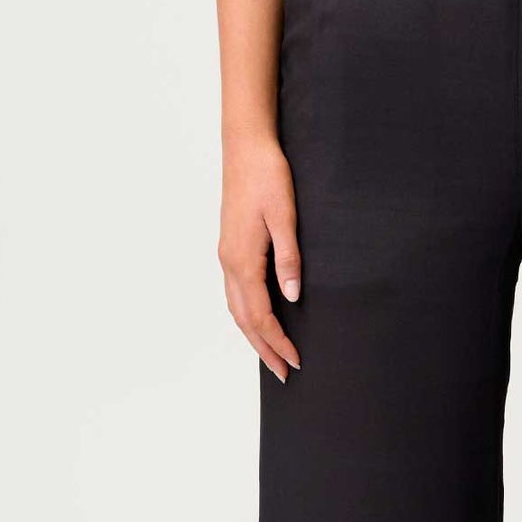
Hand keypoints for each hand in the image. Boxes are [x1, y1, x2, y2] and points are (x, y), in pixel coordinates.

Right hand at [218, 134, 302, 381]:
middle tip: (284, 374)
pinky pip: (235, 294)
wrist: (245, 147)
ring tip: (272, 356)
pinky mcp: (230, 249)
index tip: (295, 362)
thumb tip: (291, 297)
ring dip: (253, 336)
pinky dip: (246, 316)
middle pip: (244, 320)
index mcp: (242, 260)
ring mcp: (226, 256)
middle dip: (264, 349)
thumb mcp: (285, 217)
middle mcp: (229, 263)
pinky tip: (259, 322)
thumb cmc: (267, 177)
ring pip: (236, 309)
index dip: (277, 342)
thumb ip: (288, 258)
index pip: (260, 315)